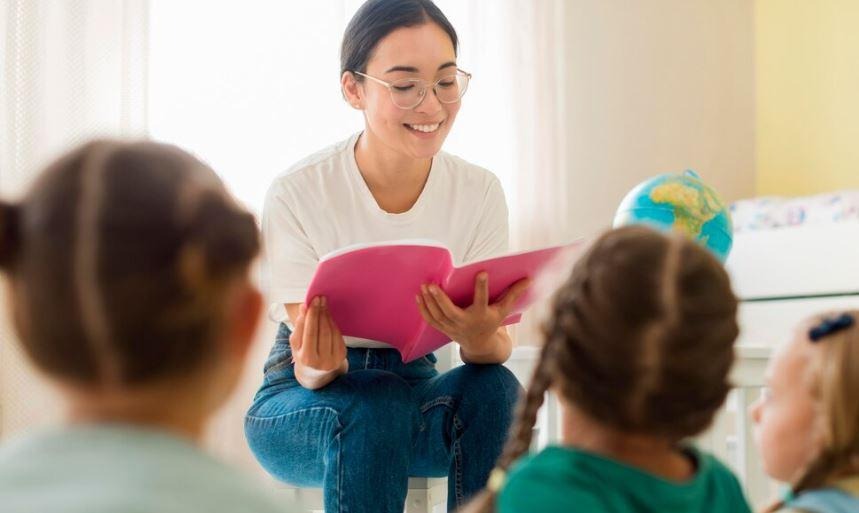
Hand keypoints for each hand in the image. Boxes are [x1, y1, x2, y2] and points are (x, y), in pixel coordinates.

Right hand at [290, 296, 347, 373]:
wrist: (316, 373)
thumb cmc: (302, 355)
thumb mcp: (296, 344)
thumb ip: (298, 327)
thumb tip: (304, 307)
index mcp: (306, 359)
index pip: (309, 333)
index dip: (310, 316)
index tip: (310, 302)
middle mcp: (321, 361)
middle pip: (321, 331)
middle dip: (320, 312)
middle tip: (319, 298)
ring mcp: (333, 359)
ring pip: (331, 332)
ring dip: (327, 315)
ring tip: (323, 304)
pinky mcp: (341, 355)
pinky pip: (337, 335)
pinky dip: (332, 323)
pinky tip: (328, 315)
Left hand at [416, 272, 530, 355]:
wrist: (479, 344)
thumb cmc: (492, 322)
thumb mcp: (504, 310)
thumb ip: (513, 294)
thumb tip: (529, 278)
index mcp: (482, 315)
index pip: (482, 300)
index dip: (482, 287)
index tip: (481, 272)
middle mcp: (466, 322)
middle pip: (450, 312)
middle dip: (440, 299)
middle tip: (432, 284)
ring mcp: (452, 328)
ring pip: (437, 316)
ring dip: (429, 302)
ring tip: (424, 286)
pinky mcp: (443, 329)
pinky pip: (431, 320)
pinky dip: (424, 309)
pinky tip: (419, 296)